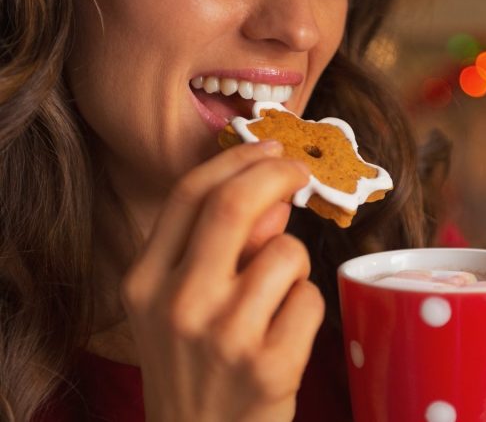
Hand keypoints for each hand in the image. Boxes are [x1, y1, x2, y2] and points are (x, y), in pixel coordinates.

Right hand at [121, 141, 324, 421]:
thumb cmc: (194, 367)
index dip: (236, 160)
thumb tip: (270, 197)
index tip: (269, 148)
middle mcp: (179, 305)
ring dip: (294, 260)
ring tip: (277, 294)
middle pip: (235, 206)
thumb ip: (214, 248)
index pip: (190, 195)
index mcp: (145, 282)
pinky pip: (310, 298)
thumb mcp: (179, 305)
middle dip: (277, 174)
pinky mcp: (270, 366)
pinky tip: (286, 331)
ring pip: (286, 253)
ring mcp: (225, 337)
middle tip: (299, 172)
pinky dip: (307, 303)